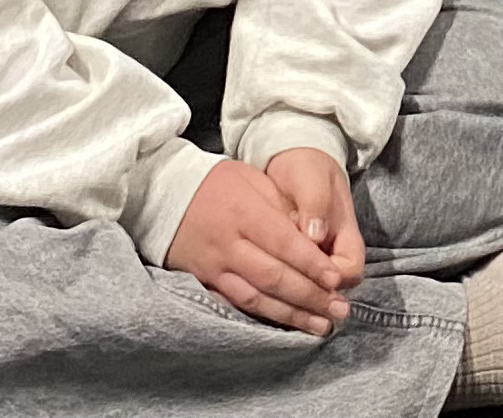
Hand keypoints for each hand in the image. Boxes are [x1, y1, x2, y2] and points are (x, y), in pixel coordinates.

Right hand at [163, 155, 355, 332]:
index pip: (283, 243)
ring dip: (292, 315)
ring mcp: (214, 268)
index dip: (311, 264)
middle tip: (339, 309)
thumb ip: (282, 206)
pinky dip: (265, 317)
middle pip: (273, 277)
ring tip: (321, 325)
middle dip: (310, 296)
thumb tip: (313, 235)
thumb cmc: (216, 183)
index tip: (336, 279)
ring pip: (257, 298)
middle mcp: (228, 245)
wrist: (163, 196)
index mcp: (243, 213)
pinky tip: (288, 324)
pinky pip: (238, 305)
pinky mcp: (204, 283)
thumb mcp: (252, 178)